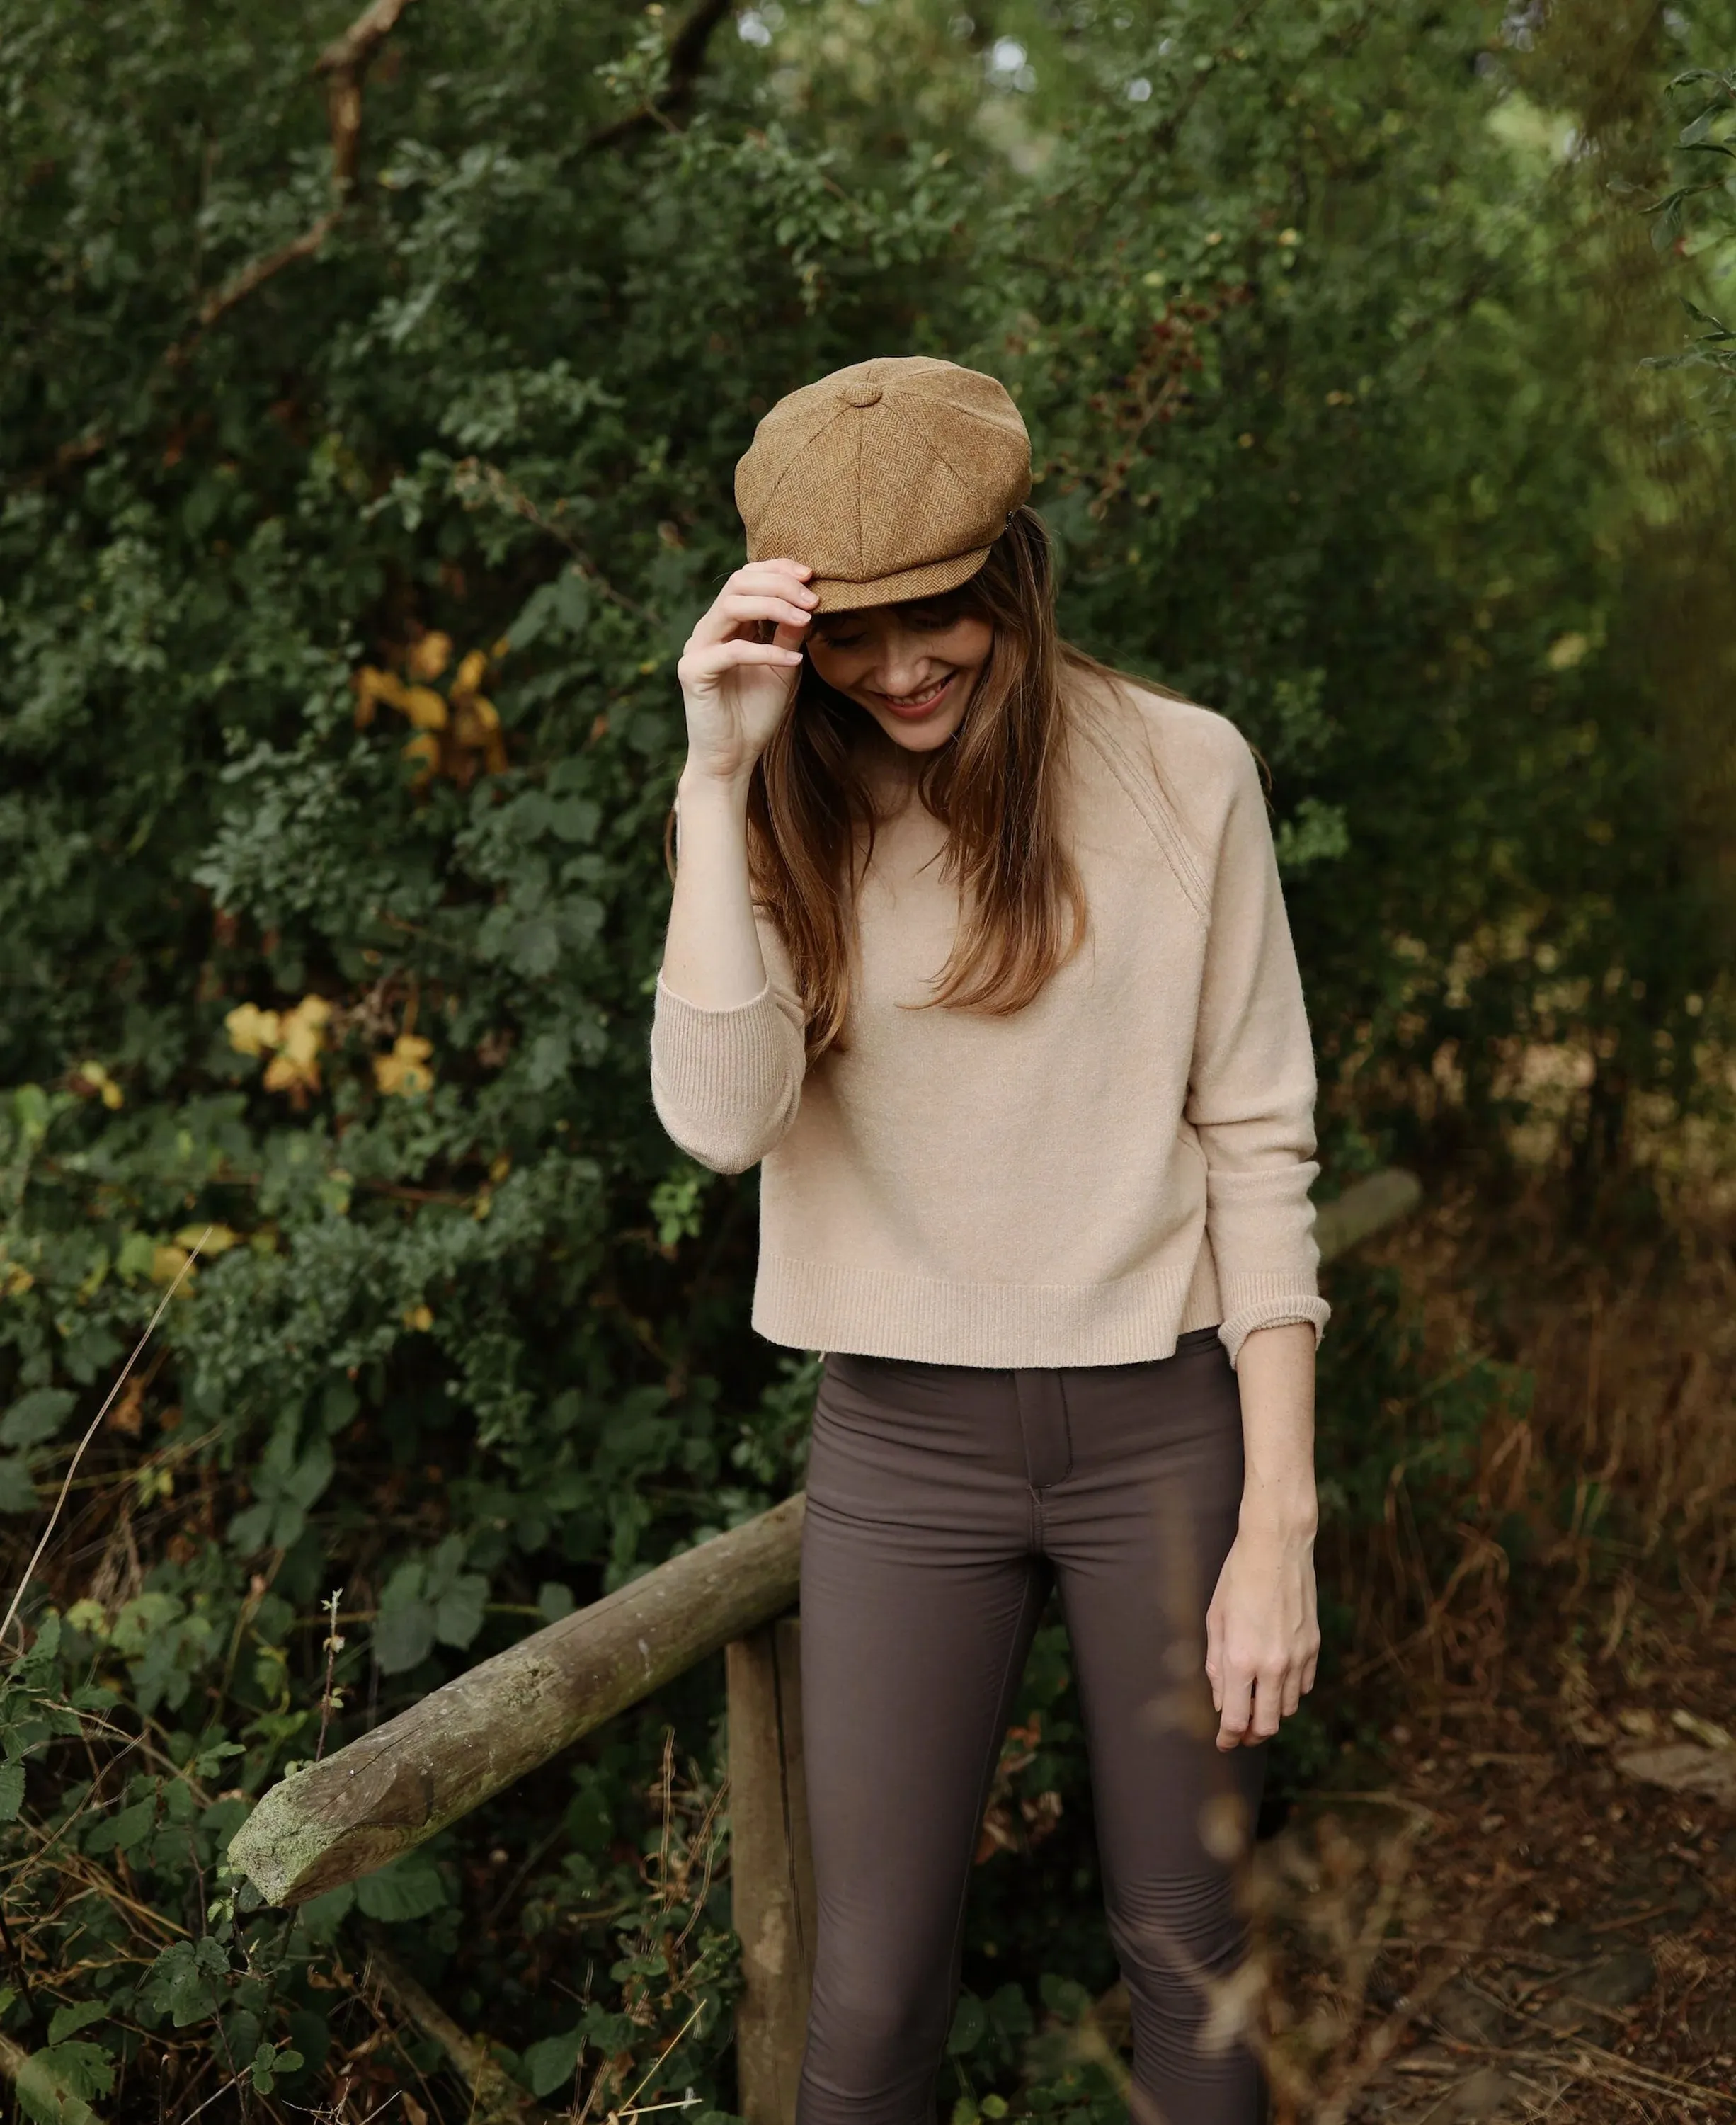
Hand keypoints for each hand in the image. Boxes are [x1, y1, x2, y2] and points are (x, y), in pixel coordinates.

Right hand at [676, 559, 815, 789]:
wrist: (731, 758)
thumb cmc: (754, 713)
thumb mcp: (783, 666)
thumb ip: (790, 633)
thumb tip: (810, 600)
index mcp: (726, 624)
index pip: (746, 577)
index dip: (777, 569)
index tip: (811, 575)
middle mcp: (708, 630)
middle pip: (738, 582)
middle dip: (779, 584)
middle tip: (812, 598)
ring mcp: (697, 648)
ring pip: (731, 606)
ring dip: (774, 607)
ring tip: (806, 618)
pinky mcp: (694, 672)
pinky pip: (733, 651)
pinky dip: (767, 651)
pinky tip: (794, 659)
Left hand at [1204, 1517, 1319, 1750]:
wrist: (1278, 1548)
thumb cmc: (1237, 1579)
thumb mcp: (1215, 1620)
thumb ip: (1216, 1666)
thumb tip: (1220, 1702)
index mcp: (1241, 1660)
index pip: (1235, 1720)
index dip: (1227, 1738)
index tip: (1223, 1743)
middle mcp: (1272, 1666)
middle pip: (1267, 1725)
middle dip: (1251, 1734)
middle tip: (1239, 1732)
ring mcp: (1297, 1658)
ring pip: (1288, 1709)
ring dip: (1271, 1714)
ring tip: (1256, 1704)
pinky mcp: (1313, 1648)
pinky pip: (1304, 1687)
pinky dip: (1290, 1693)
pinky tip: (1276, 1682)